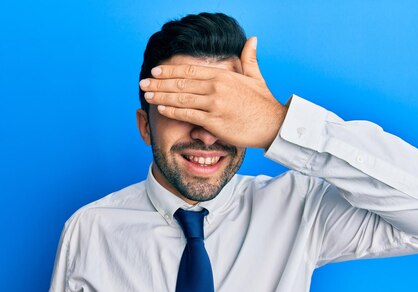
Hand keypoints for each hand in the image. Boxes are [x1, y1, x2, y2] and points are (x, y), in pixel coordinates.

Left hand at [139, 37, 288, 148]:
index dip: (170, 70)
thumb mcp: (256, 77)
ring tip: (146, 95)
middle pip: (181, 82)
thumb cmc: (264, 104)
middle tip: (142, 83)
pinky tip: (161, 108)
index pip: (190, 70)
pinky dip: (173, 111)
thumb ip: (250, 59)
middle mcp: (216, 87)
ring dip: (161, 96)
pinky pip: (189, 115)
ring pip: (181, 98)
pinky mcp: (215, 122)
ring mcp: (215, 104)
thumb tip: (252, 40)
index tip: (156, 71)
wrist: (275, 125)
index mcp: (223, 75)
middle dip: (159, 83)